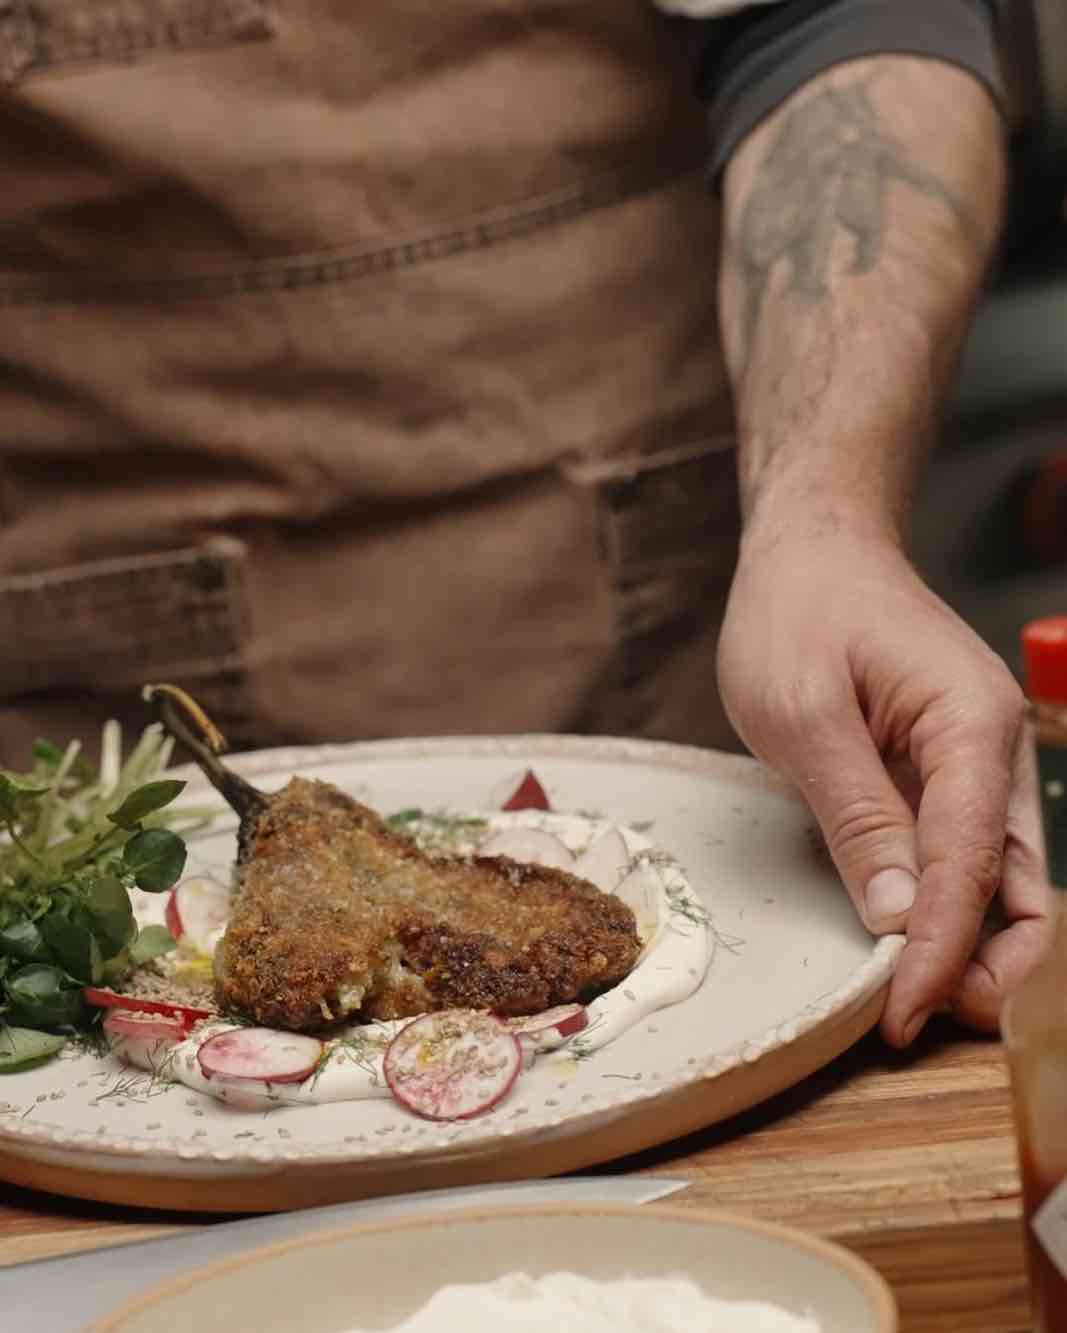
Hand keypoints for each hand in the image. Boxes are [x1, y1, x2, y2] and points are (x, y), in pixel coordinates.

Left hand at [717, 523, 1051, 1046]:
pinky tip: (908, 941)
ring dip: (971, 944)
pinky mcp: (942, 771)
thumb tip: (899, 917)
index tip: (904, 1015)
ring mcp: (973, 761)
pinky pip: (962, 853)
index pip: (971, 863)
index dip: (940, 949)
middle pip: (1018, 882)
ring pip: (1000, 877)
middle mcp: (992, 748)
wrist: (809, 549)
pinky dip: (945, 906)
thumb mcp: (803, 713)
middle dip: (986, 963)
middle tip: (920, 1021)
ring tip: (916, 1001)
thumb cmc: (796, 611)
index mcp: (970, 725)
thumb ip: (857, 815)